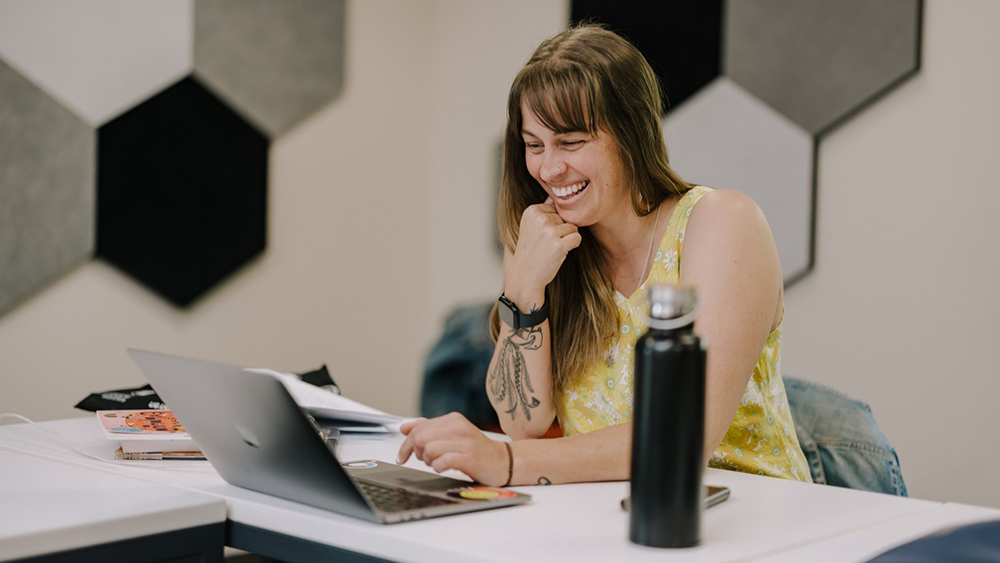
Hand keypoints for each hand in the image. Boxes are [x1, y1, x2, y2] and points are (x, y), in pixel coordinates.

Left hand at [396, 413, 510, 486]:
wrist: (504, 461)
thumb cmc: (477, 450)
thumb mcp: (453, 434)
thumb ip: (430, 429)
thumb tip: (405, 427)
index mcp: (453, 419)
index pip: (419, 428)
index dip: (406, 444)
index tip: (402, 457)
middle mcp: (458, 427)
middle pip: (420, 438)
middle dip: (417, 453)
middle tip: (426, 460)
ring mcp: (464, 442)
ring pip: (429, 449)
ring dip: (429, 461)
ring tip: (438, 463)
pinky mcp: (469, 457)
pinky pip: (442, 462)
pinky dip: (438, 467)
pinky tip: (445, 468)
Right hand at [505, 198, 581, 307]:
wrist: (524, 275)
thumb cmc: (531, 251)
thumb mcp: (531, 225)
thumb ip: (544, 210)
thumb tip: (556, 195)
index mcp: (532, 211)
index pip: (557, 209)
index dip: (554, 224)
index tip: (541, 236)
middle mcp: (540, 218)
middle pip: (566, 218)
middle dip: (560, 232)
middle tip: (546, 245)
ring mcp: (549, 232)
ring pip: (573, 228)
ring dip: (566, 240)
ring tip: (551, 249)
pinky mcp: (558, 245)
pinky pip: (577, 239)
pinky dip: (572, 247)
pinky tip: (558, 253)